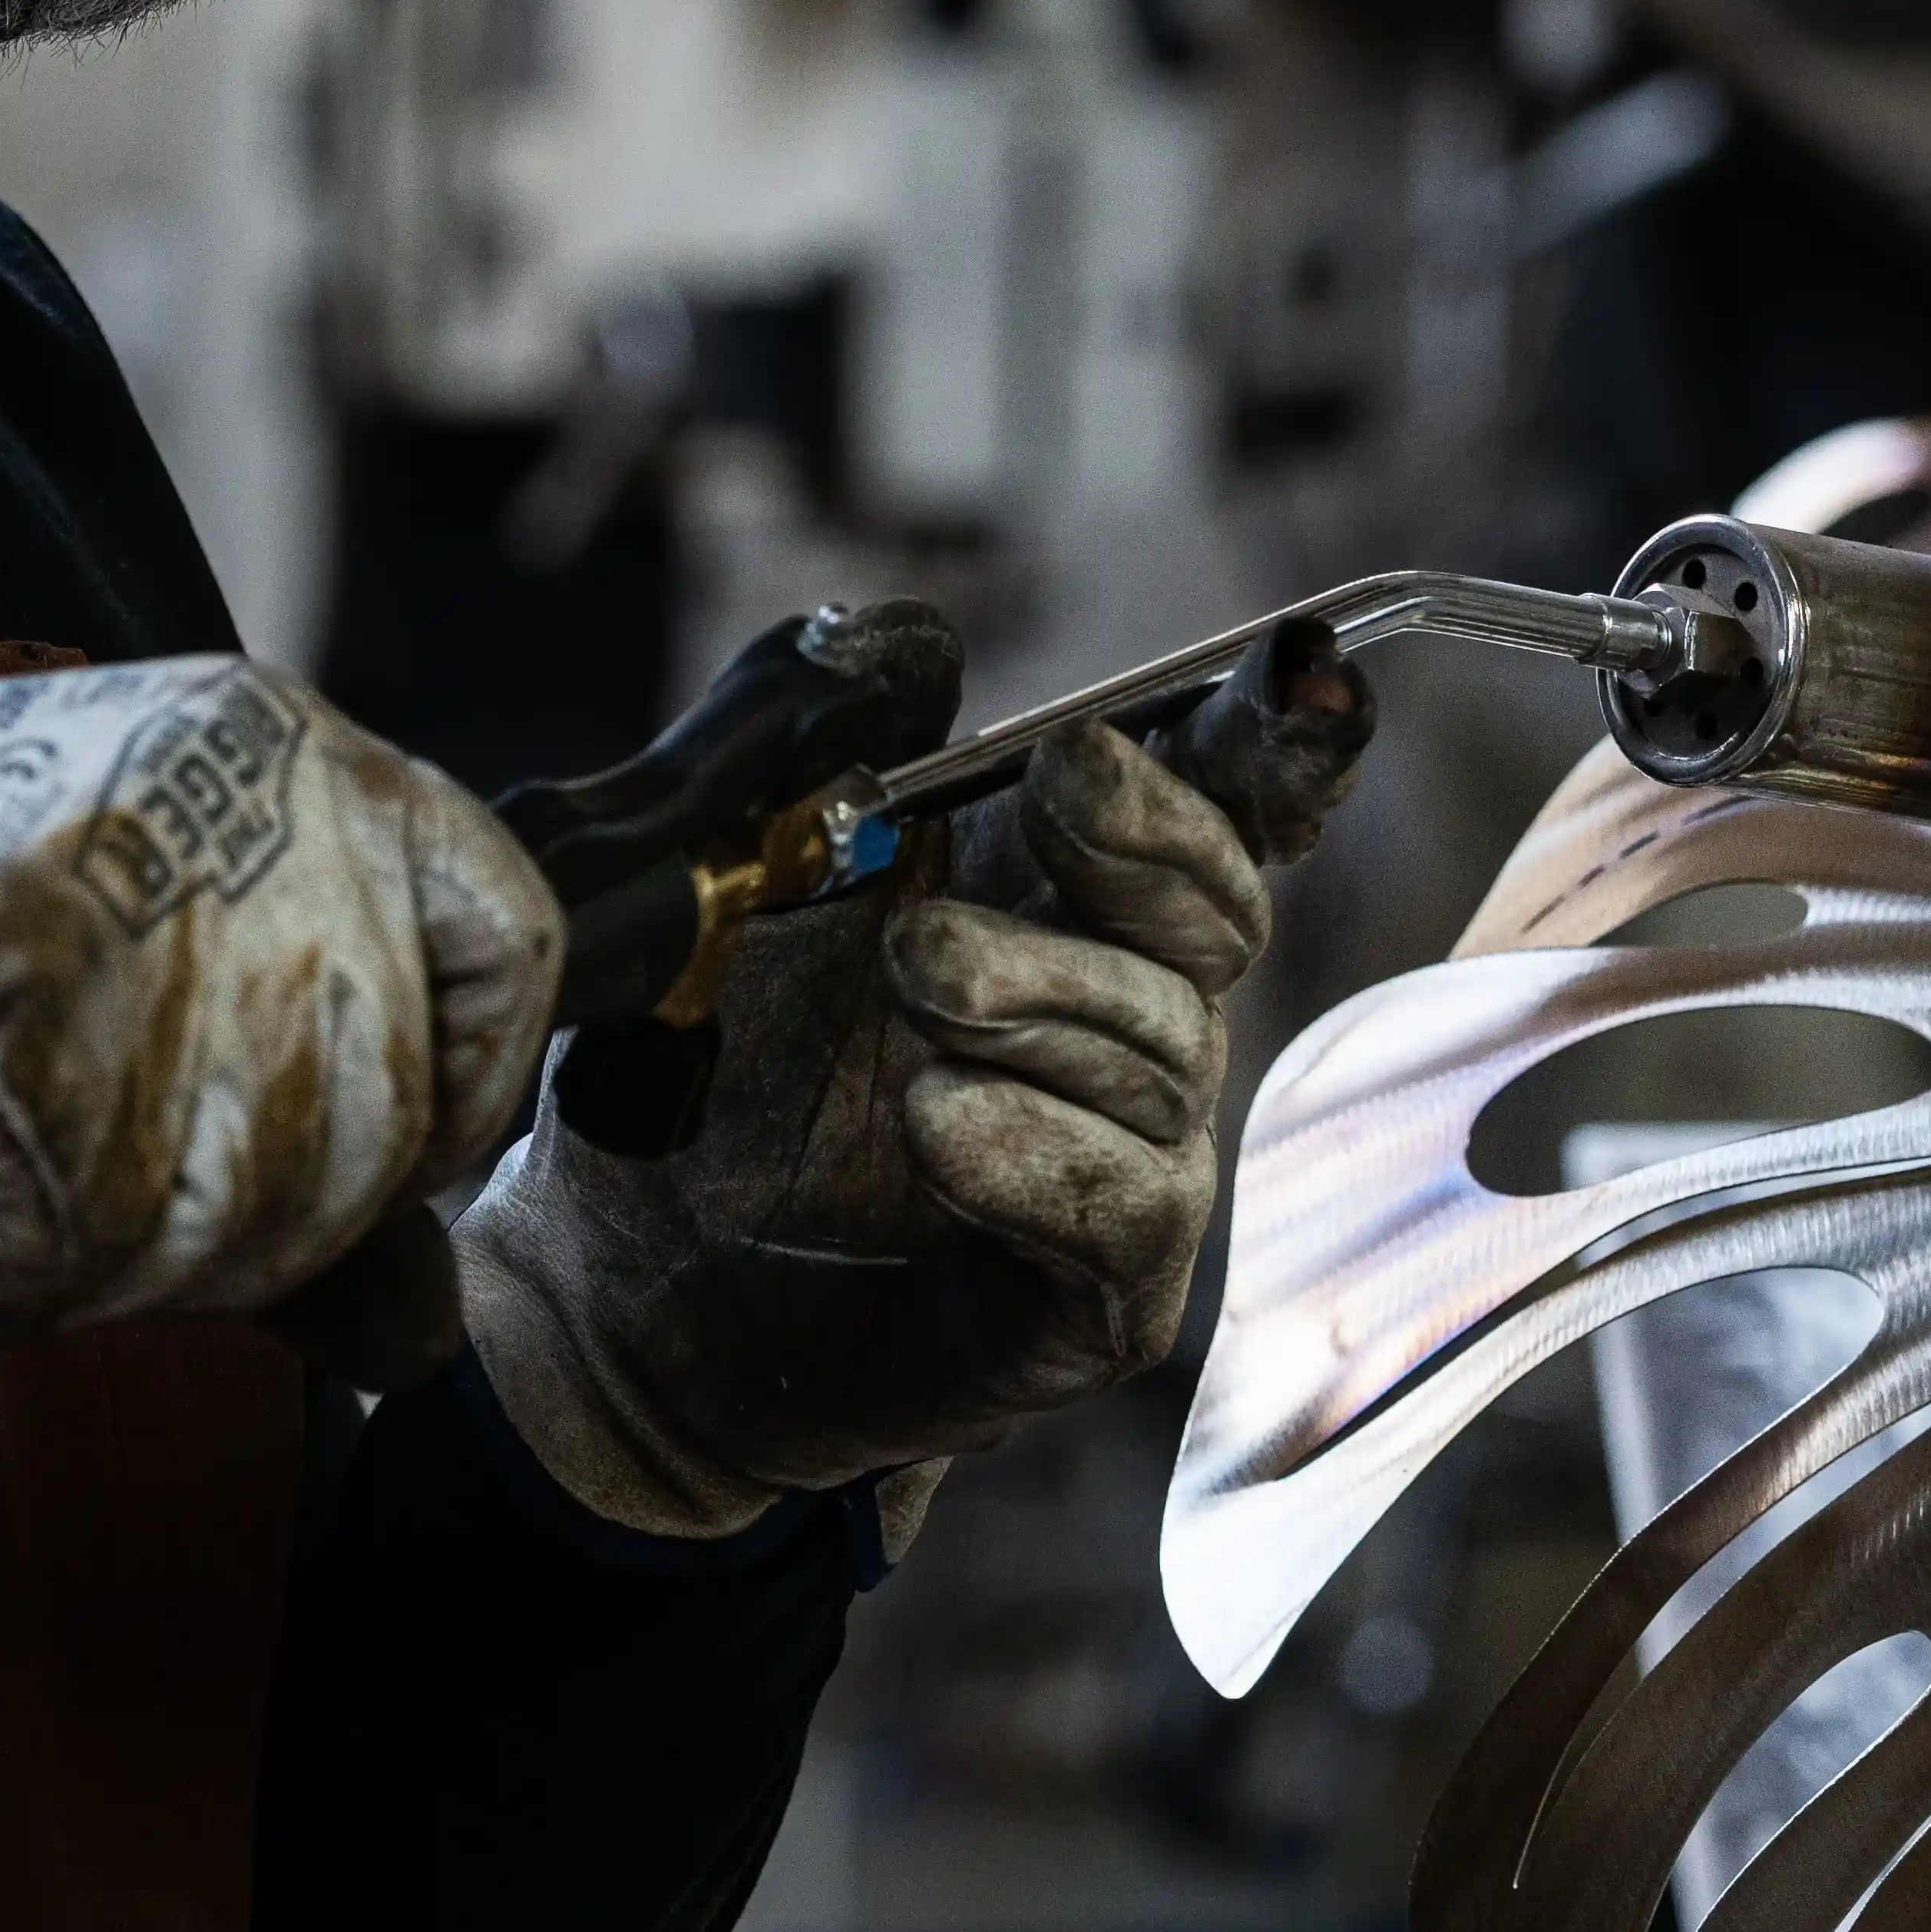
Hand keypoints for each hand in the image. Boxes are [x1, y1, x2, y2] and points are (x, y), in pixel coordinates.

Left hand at [452, 658, 1371, 1545]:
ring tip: (915, 980)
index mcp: (1064, 889)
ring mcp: (1134, 1151)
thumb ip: (809, 744)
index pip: (1226, 800)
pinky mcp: (1106, 1290)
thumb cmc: (702, 1075)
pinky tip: (937, 1121)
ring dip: (1039, 993)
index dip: (1282, 737)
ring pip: (1163, 1050)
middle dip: (1145, 838)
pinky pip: (1129, 1201)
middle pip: (1224, 906)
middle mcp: (1129, 1008)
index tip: (1303, 669)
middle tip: (1049, 792)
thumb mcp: (729, 883)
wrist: (627, 1292)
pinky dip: (1036, 1150)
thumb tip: (911, 639)